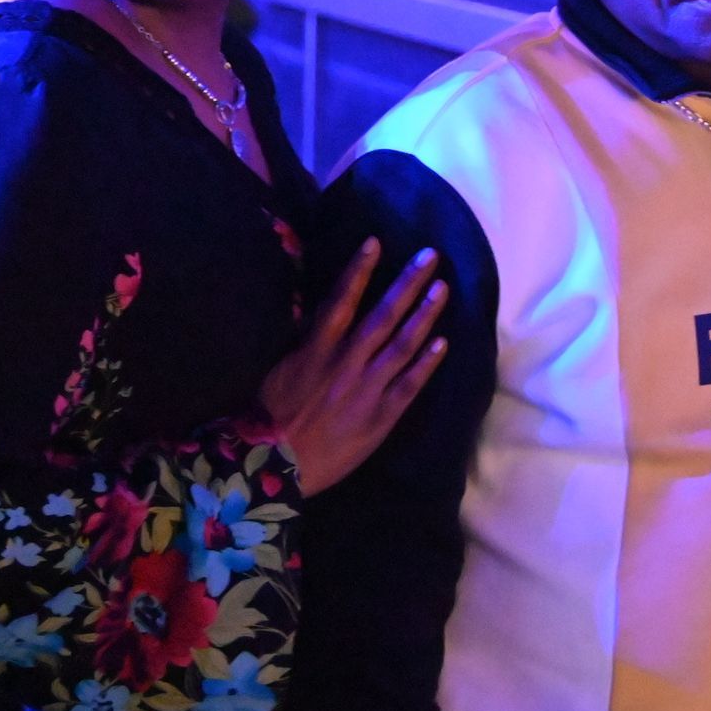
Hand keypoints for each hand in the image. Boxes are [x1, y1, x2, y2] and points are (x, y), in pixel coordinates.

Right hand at [258, 238, 447, 493]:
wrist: (275, 469)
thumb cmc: (267, 419)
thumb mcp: (275, 370)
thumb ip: (299, 342)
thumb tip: (310, 312)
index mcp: (315, 350)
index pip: (340, 299)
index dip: (359, 270)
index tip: (376, 241)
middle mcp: (345, 363)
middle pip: (383, 315)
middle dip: (408, 283)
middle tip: (431, 256)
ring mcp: (366, 389)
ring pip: (403, 345)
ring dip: (425, 314)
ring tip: (443, 288)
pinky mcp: (381, 417)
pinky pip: (409, 385)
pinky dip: (427, 363)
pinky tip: (443, 343)